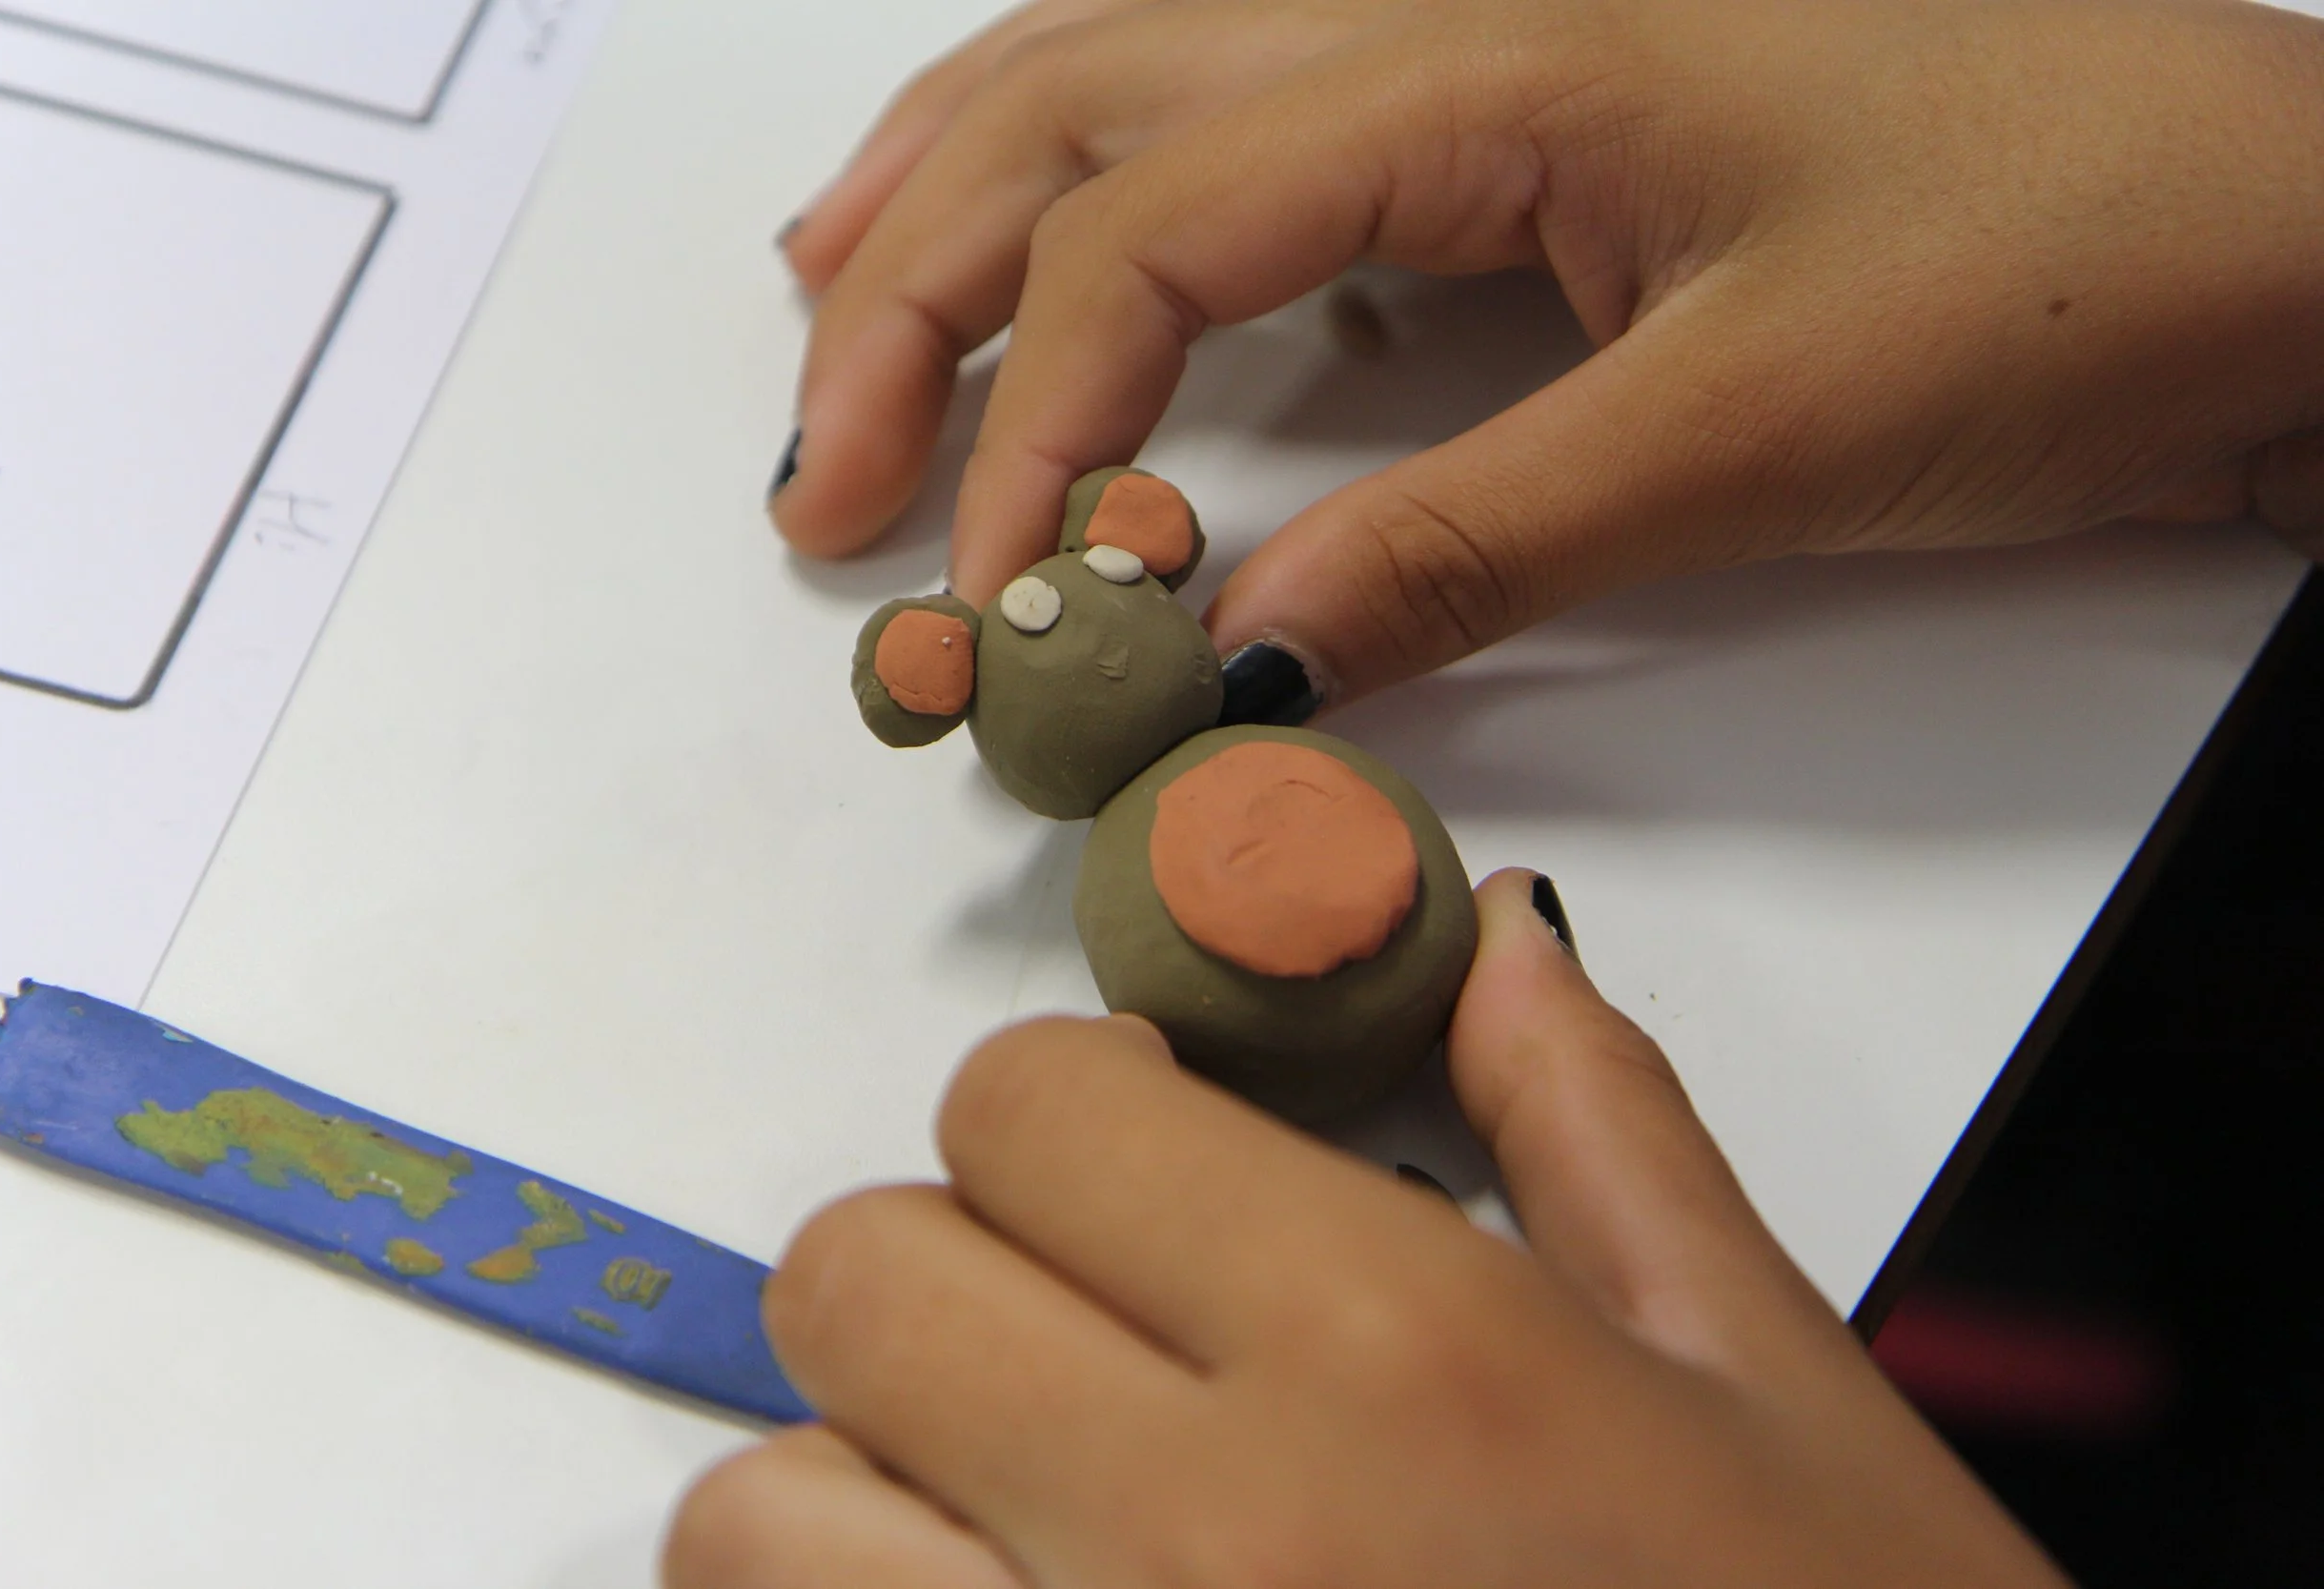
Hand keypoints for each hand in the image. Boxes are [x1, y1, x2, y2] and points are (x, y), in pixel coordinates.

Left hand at [663, 871, 2067, 1587]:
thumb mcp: (1776, 1402)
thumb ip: (1602, 1137)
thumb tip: (1504, 949)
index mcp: (1399, 1362)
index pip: (1028, 1104)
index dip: (1073, 1107)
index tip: (1139, 1158)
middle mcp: (1204, 1540)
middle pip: (854, 1277)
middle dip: (950, 1268)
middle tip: (1084, 1334)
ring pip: (752, 1523)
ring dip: (850, 1495)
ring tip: (1014, 1522)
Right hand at [768, 0, 2323, 711]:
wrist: (2272, 216)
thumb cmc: (2069, 267)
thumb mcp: (1747, 434)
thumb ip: (1468, 542)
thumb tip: (1247, 654)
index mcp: (1490, 43)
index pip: (1154, 224)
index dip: (1033, 412)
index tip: (987, 589)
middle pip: (1079, 96)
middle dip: (912, 284)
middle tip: (817, 475)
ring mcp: (1473, 21)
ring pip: (1134, 57)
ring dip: (958, 181)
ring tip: (825, 298)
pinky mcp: (1515, 92)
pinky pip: (1244, 105)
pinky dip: (1102, 168)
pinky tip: (1053, 228)